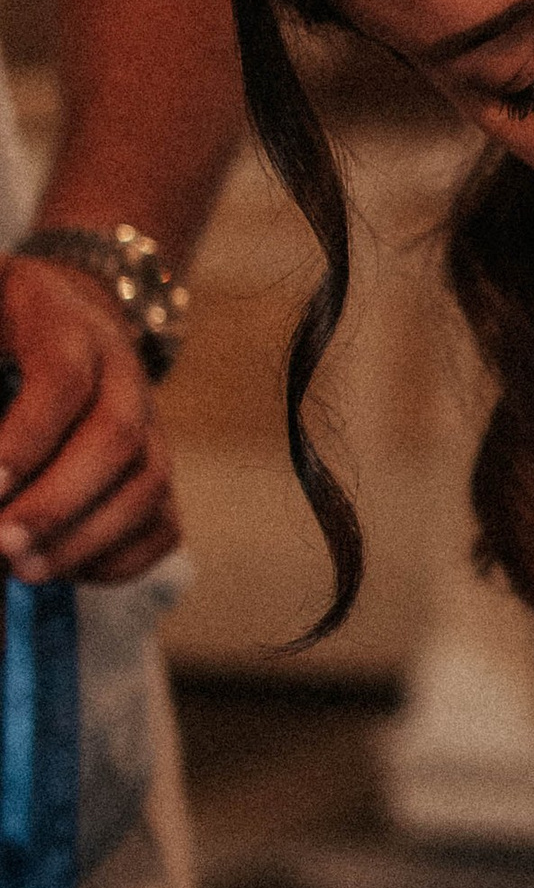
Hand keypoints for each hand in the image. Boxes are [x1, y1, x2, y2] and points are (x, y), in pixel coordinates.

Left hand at [0, 257, 178, 583]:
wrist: (56, 317)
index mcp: (63, 320)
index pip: (64, 375)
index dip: (28, 437)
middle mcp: (121, 369)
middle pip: (118, 436)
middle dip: (57, 502)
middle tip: (1, 545)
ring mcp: (151, 420)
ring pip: (149, 485)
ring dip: (86, 539)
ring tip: (24, 570)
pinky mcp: (157, 467)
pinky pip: (163, 523)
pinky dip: (119, 558)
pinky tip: (63, 569)